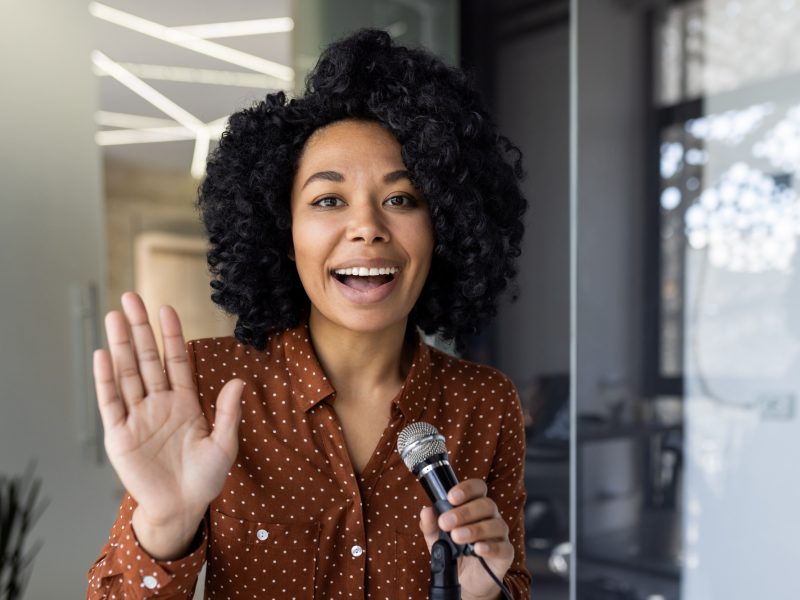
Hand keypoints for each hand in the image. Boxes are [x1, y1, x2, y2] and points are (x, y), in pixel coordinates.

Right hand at [94, 292, 242, 554]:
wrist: (182, 508)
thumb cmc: (205, 478)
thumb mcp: (224, 445)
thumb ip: (228, 412)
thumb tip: (238, 380)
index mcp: (185, 402)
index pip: (177, 360)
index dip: (172, 335)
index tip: (167, 308)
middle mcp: (159, 403)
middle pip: (147, 359)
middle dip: (140, 329)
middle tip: (132, 297)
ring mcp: (137, 416)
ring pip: (127, 373)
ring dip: (121, 345)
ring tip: (115, 316)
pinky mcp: (119, 435)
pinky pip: (111, 402)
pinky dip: (106, 379)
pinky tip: (104, 355)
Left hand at [418, 479, 512, 599]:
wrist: (464, 581)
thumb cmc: (453, 552)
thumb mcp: (435, 537)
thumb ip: (430, 524)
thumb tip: (425, 511)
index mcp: (475, 506)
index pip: (477, 488)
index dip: (466, 489)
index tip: (451, 497)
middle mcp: (490, 517)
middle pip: (486, 505)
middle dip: (465, 512)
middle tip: (445, 522)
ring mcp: (499, 535)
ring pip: (495, 525)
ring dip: (475, 529)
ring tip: (456, 536)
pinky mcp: (505, 554)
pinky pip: (504, 548)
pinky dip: (491, 547)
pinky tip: (477, 549)